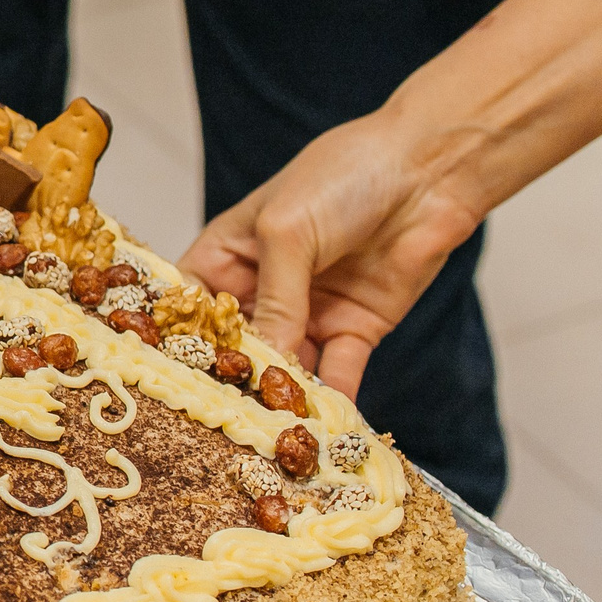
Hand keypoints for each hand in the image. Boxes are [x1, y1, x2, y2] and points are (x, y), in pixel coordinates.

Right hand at [178, 113, 483, 398]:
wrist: (429, 170)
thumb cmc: (342, 177)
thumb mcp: (288, 232)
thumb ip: (273, 301)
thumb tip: (263, 363)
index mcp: (230, 254)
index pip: (191, 304)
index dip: (181, 337)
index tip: (173, 376)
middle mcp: (263, 288)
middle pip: (237, 345)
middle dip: (232, 379)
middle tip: (222, 418)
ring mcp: (308, 313)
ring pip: (285, 366)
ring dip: (280, 396)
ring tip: (269, 430)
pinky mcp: (354, 330)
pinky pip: (337, 373)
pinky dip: (331, 399)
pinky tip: (318, 425)